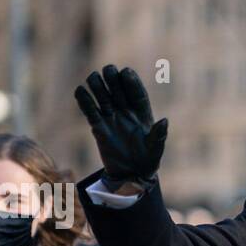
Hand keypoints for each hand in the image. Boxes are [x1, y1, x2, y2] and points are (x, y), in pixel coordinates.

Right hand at [74, 65, 167, 183]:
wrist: (131, 175)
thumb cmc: (148, 161)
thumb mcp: (156, 149)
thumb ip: (159, 136)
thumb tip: (164, 121)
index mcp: (142, 113)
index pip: (137, 93)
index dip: (132, 81)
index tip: (126, 72)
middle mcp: (126, 111)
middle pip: (118, 88)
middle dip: (113, 78)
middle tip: (109, 71)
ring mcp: (111, 117)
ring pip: (102, 95)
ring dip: (97, 86)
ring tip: (94, 79)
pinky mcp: (98, 126)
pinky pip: (89, 110)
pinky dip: (84, 100)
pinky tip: (80, 91)